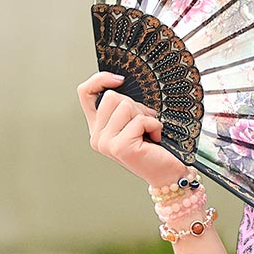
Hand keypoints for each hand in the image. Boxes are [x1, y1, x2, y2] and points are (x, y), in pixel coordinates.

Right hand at [77, 71, 185, 189]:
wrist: (167, 174)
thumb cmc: (154, 149)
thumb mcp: (133, 121)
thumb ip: (123, 106)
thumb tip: (122, 83)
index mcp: (97, 129)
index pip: (85, 93)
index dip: (99, 80)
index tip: (120, 80)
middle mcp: (97, 137)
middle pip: (112, 96)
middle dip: (134, 105)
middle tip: (144, 124)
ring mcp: (106, 143)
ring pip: (125, 105)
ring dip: (144, 116)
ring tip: (149, 132)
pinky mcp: (120, 147)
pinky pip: (139, 120)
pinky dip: (154, 125)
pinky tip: (155, 138)